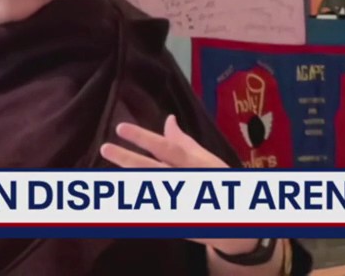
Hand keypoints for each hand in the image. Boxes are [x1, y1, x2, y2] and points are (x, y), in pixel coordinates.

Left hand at [100, 115, 257, 255]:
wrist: (240, 225)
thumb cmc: (222, 184)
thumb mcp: (206, 160)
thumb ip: (184, 142)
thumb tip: (168, 119)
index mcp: (194, 164)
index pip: (166, 147)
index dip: (143, 138)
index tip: (120, 128)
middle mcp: (185, 182)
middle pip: (152, 170)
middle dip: (127, 159)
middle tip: (105, 148)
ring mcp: (180, 204)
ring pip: (147, 192)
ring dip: (125, 184)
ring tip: (105, 177)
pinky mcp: (175, 222)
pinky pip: (149, 216)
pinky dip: (132, 212)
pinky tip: (111, 209)